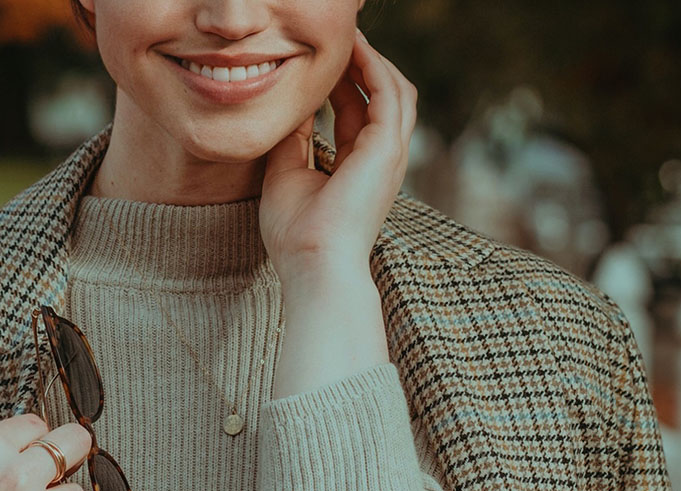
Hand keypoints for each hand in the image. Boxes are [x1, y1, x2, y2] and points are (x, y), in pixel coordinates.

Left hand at [259, 28, 417, 281]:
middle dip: (365, 64)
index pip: (358, 113)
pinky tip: (353, 49)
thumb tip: (291, 106)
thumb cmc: (296, 235)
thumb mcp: (286, 174)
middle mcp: (381, 159)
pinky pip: (388, 93)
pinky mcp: (388, 150)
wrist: (313, 263)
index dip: (343, 83)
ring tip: (349, 37)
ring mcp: (390, 154)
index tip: (321, 61)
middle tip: (340, 39)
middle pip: (383, 97)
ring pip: (394, 90)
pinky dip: (373, 67)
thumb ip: (293, 139)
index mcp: (359, 168)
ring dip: (372, 60)